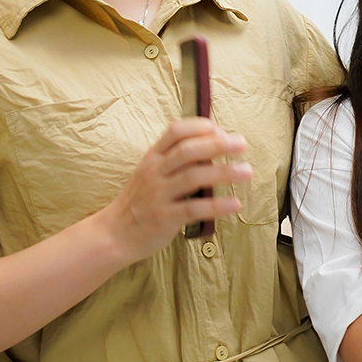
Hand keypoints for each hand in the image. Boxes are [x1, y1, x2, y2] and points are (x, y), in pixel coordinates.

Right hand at [99, 118, 249, 263]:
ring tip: (247, 172)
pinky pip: (194, 209)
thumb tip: (216, 145)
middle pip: (187, 151)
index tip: (221, 130)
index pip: (175, 131)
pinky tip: (235, 204)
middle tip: (242, 144)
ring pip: (193, 177)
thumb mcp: (152, 172)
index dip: (200, 127)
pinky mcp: (164, 218)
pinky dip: (217, 206)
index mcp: (153, 157)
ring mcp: (158, 195)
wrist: (114, 234)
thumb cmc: (141, 200)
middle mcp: (155, 172)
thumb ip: (178, 159)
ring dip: (224, 173)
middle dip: (218, 144)